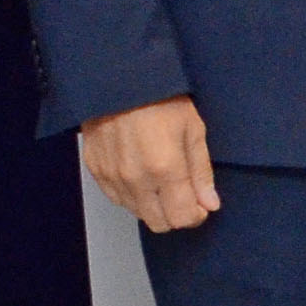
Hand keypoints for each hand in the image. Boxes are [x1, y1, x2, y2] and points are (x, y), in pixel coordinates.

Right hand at [77, 94, 219, 230]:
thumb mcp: (193, 131)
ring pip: (137, 212)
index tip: (201, 205)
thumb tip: (209, 203)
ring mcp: (112, 177)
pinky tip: (142, 176)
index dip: (196, 215)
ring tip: (163, 180)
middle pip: (158, 223)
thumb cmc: (160, 101)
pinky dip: (132, 195)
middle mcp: (135, 179)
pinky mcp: (96, 171)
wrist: (120, 82)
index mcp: (165, 169)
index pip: (182, 218)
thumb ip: (201, 173)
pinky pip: (116, 198)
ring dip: (153, 205)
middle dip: (176, 214)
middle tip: (184, 195)